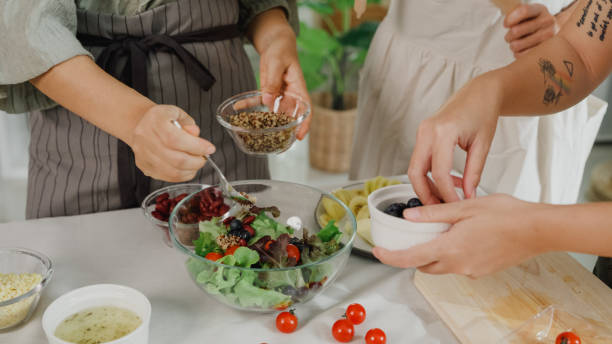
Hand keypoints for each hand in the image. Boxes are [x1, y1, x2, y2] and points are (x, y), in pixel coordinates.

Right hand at [130, 105, 214, 181]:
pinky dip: (183, 175)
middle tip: (204, 157)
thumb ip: (189, 123)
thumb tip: (196, 134)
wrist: (141, 124)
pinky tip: (188, 168)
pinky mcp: (145, 167)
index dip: (197, 147)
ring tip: (196, 162)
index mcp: (154, 122)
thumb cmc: (162, 119)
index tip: (210, 148)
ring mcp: (144, 155)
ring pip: (173, 172)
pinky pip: (168, 177)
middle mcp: (145, 139)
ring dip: (191, 169)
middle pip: (176, 159)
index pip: (176, 140)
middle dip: (197, 161)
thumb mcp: (177, 113)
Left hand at [253, 10, 310, 139]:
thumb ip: (272, 82)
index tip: (300, 136)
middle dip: (283, 128)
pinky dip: (249, 104)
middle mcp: (290, 95)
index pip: (306, 109)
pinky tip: (238, 108)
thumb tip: (267, 101)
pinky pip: (258, 101)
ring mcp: (279, 94)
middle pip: (290, 115)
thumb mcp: (277, 64)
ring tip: (255, 130)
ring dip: (265, 121)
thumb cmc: (281, 51)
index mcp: (298, 88)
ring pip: (273, 112)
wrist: (275, 43)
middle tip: (274, 140)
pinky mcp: (268, 91)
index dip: (304, 124)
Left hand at [373, 194, 547, 277]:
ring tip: (442, 231)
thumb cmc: (506, 215)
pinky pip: (459, 265)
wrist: (538, 230)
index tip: (378, 252)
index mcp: (450, 248)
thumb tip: (409, 216)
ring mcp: (471, 271)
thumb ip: (434, 214)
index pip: (410, 258)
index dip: (390, 257)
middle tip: (412, 237)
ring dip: (435, 253)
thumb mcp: (464, 207)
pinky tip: (463, 237)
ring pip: (442, 266)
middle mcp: (458, 265)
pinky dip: (453, 254)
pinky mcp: (482, 271)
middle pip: (424, 265)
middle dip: (414, 254)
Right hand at [407, 76, 499, 204]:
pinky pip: (420, 160)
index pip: (440, 172)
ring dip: (428, 186)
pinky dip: (431, 175)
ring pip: (415, 168)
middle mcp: (427, 131)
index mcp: (443, 132)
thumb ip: (473, 172)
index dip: (446, 193)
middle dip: (425, 194)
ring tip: (448, 195)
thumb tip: (467, 196)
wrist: (479, 92)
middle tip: (440, 209)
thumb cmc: (484, 113)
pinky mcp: (423, 135)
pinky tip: (448, 181)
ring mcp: (422, 132)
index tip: (457, 205)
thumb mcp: (483, 145)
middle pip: (416, 172)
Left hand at [504, 4, 557, 57]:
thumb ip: (514, 15)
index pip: (523, 11)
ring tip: (517, 43)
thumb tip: (508, 24)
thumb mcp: (525, 14)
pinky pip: (521, 55)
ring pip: (517, 45)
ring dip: (513, 45)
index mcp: (541, 10)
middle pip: (516, 31)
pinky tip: (523, 49)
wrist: (548, 32)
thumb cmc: (532, 23)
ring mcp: (549, 37)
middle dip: (508, 35)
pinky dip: (518, 53)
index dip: (510, 19)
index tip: (506, 24)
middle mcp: (548, 22)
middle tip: (510, 37)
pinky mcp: (545, 51)